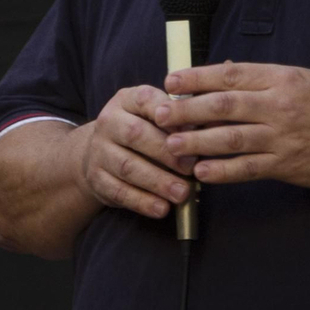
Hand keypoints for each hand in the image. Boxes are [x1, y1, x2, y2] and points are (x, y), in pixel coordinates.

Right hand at [75, 86, 196, 220]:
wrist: (98, 152)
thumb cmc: (141, 131)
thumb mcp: (154, 116)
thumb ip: (180, 119)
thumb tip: (213, 127)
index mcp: (127, 100)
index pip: (146, 100)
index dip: (169, 115)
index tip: (192, 129)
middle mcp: (109, 122)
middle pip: (135, 134)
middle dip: (166, 152)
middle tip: (191, 168)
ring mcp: (99, 151)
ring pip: (127, 166)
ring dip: (157, 181)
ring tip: (182, 193)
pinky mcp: (96, 179)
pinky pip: (119, 192)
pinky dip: (142, 202)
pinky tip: (162, 209)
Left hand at [156, 61, 309, 189]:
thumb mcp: (302, 79)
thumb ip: (264, 79)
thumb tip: (224, 74)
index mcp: (282, 78)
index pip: (230, 74)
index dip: (196, 78)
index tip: (170, 81)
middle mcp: (280, 105)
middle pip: (224, 105)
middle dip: (187, 110)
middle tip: (159, 114)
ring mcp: (283, 137)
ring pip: (231, 138)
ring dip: (197, 142)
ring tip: (171, 145)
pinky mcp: (288, 165)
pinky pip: (248, 169)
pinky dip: (223, 171)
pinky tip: (202, 172)